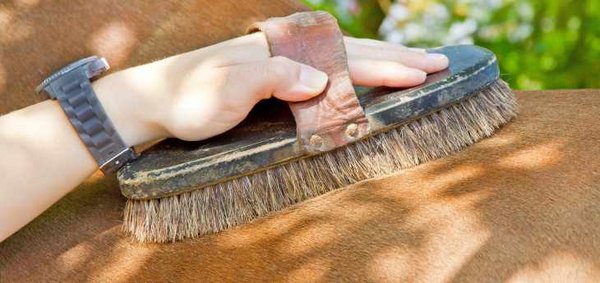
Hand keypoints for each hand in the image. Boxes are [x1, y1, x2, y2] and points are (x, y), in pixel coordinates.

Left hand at [93, 33, 448, 145]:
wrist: (156, 100)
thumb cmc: (188, 99)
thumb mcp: (225, 89)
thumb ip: (273, 79)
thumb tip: (320, 80)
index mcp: (281, 51)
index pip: (345, 57)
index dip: (385, 66)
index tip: (421, 74)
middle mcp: (288, 50)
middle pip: (353, 51)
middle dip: (397, 59)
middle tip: (440, 64)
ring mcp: (284, 61)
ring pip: (344, 56)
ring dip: (382, 60)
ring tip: (416, 64)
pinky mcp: (277, 75)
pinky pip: (328, 69)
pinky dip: (356, 70)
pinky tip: (366, 73)